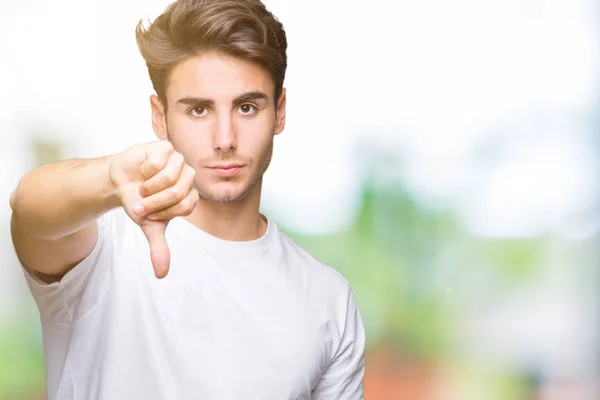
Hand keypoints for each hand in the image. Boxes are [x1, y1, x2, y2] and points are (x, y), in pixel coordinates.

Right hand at [109, 140, 197, 278]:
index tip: (148, 213)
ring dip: (149, 186)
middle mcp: (188, 177)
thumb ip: (158, 247)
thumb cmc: (138, 201)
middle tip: (139, 203)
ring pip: (169, 176)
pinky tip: (142, 170)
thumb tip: (161, 274)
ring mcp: (178, 160)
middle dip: (155, 201)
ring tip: (141, 187)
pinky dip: (145, 169)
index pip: (186, 206)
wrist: (119, 180)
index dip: (164, 212)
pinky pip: (158, 161)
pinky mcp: (165, 147)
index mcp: (189, 195)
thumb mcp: (148, 226)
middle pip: (179, 192)